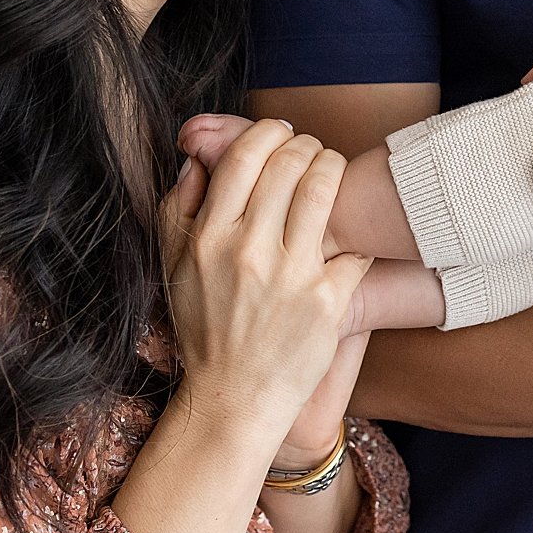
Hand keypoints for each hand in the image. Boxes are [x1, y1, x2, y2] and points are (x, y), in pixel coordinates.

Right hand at [157, 119, 374, 453]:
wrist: (233, 400)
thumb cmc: (205, 328)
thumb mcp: (173, 266)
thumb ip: (179, 206)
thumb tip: (197, 157)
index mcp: (208, 238)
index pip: (245, 155)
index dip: (269, 132)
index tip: (279, 135)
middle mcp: (248, 252)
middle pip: (290, 162)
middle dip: (306, 145)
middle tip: (311, 151)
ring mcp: (291, 276)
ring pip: (325, 187)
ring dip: (334, 168)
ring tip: (332, 172)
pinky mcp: (328, 302)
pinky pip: (355, 243)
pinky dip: (359, 231)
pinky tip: (353, 231)